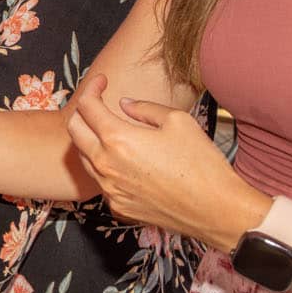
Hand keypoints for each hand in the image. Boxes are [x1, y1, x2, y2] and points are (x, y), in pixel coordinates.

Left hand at [67, 74, 266, 246]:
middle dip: (83, 111)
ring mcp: (109, 189)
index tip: (102, 82)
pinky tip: (120, 159)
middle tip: (98, 103)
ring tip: (108, 129)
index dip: (91, 88)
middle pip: (74, 130)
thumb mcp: (178, 121)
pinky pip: (99, 180)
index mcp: (117, 140)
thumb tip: (125, 104)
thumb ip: (144, 108)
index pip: (87, 106)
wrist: (217, 210)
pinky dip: (102, 165)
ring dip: (89, 139)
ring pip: (83, 157)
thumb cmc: (202, 164)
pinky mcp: (118, 206)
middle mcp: (106, 165)